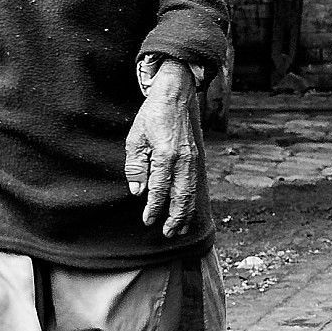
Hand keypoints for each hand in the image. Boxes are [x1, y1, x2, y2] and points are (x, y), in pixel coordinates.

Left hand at [124, 60, 202, 235]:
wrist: (175, 96)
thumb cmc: (152, 116)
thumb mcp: (135, 138)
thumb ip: (136, 166)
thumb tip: (138, 190)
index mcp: (165, 155)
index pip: (160, 189)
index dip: (154, 207)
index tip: (148, 220)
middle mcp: (183, 160)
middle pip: (181, 196)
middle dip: (176, 217)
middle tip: (169, 234)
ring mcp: (193, 159)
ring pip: (191, 193)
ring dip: (186, 213)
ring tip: (181, 229)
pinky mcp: (196, 158)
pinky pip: (196, 184)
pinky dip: (192, 200)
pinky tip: (188, 209)